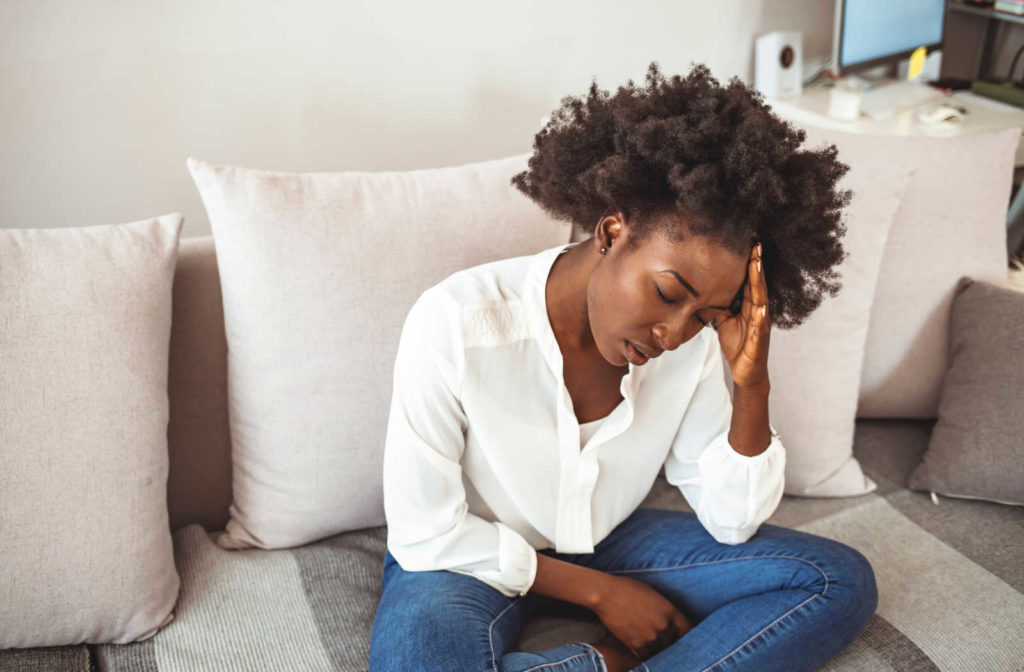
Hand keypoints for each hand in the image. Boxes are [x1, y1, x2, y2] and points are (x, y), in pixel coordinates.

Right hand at [592, 574, 692, 660]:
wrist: (606, 594)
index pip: (688, 630)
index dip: (688, 636)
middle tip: (666, 644)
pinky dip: (644, 655)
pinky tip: (642, 650)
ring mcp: (650, 637)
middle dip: (670, 643)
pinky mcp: (635, 644)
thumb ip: (664, 608)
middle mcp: (663, 626)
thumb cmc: (627, 588)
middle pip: (673, 643)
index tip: (686, 639)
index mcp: (669, 611)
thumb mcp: (652, 593)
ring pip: (659, 651)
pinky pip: (645, 656)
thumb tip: (669, 618)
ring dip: (657, 650)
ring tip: (651, 646)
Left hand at [716, 241, 770, 389]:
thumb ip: (719, 305)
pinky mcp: (759, 341)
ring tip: (757, 266)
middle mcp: (759, 313)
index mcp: (750, 307)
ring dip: (759, 283)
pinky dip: (761, 317)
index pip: (750, 281)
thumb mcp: (724, 321)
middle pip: (758, 285)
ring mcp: (761, 326)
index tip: (748, 244)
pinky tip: (761, 307)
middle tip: (756, 246)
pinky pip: (760, 327)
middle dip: (756, 266)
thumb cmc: (737, 345)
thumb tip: (705, 290)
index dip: (750, 264)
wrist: (744, 372)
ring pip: (761, 301)